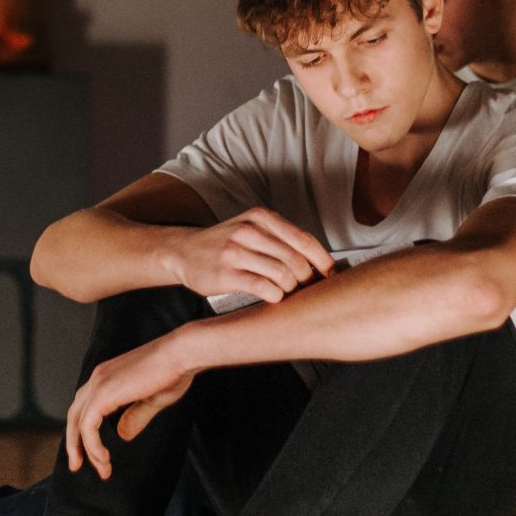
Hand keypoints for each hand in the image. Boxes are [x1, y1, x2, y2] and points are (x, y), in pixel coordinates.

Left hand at [66, 334, 195, 479]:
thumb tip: (122, 434)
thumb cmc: (173, 371)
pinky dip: (92, 445)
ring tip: (101, 469)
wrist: (181, 354)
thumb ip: (134, 416)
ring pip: (78, 422)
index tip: (93, 452)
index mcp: (107, 377)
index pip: (85, 407)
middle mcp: (98, 378)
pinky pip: (88, 425)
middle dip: (75, 443)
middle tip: (78, 465)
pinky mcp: (104, 392)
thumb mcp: (151, 400)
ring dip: (86, 449)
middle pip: (75, 415)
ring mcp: (99, 383)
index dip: (83, 430)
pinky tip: (103, 458)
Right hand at [168, 207, 332, 303]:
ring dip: (292, 289)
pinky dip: (275, 295)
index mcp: (261, 217)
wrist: (184, 252)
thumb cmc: (225, 245)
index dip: (323, 261)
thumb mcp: (252, 230)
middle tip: (311, 291)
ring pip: (281, 273)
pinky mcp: (225, 273)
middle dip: (309, 279)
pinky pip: (261, 286)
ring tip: (291, 294)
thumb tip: (320, 262)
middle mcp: (249, 230)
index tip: (332, 276)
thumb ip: (280, 240)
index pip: (303, 239)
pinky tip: (274, 297)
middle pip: (295, 258)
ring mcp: (236, 251)